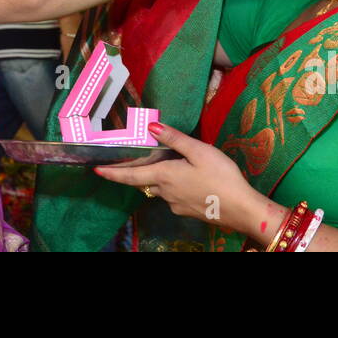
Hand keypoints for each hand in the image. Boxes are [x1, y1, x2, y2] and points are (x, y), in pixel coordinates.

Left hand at [95, 122, 269, 234]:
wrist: (241, 209)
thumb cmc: (221, 176)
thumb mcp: (200, 151)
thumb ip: (175, 139)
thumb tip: (151, 126)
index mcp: (165, 176)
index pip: (131, 175)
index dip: (113, 172)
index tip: (96, 170)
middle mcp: (165, 192)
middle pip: (143, 182)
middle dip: (132, 173)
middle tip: (124, 162)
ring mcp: (176, 204)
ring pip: (158, 188)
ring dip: (153, 178)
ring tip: (158, 164)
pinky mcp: (187, 211)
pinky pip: (171, 196)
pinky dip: (169, 185)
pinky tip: (183, 178)